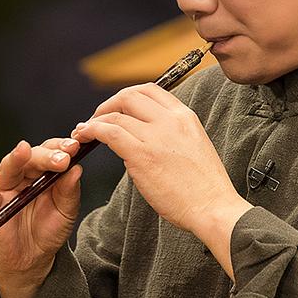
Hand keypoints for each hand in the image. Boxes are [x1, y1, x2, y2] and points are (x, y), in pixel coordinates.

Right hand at [0, 138, 82, 290]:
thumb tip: (76, 169)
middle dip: (46, 155)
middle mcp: (23, 177)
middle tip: (62, 158)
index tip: (75, 147)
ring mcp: (6, 191)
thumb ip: (70, 191)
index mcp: (42, 173)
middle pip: (31, 157)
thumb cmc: (49, 230)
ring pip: (8, 169)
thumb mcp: (67, 212)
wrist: (32, 259)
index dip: (61, 147)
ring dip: (16, 159)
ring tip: (24, 151)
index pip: (50, 152)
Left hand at [71, 85, 250, 258]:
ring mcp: (156, 135)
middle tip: (97, 120)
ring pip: (115, 114)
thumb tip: (142, 134)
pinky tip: (84, 137)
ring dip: (95, 120)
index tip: (117, 109)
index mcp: (185, 116)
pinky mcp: (142, 154)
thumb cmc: (204, 187)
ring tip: (84, 132)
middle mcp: (170, 119)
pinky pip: (109, 132)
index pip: (150, 89)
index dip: (127, 96)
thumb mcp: (193, 145)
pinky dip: (92, 131)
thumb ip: (171, 134)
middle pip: (129, 95)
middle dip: (108, 105)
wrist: (213, 208)